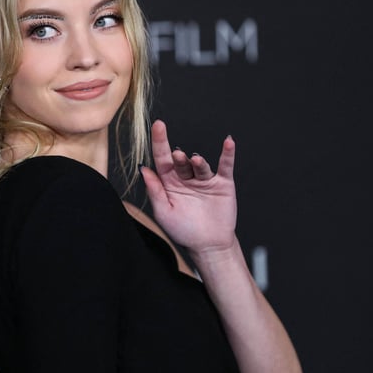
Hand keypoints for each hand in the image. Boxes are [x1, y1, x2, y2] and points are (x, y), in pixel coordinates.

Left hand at [139, 119, 237, 257]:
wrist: (208, 246)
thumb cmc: (183, 230)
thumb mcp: (163, 212)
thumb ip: (154, 191)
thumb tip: (144, 169)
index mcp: (169, 182)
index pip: (162, 159)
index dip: (160, 142)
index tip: (158, 126)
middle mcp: (186, 177)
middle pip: (181, 161)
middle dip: (179, 158)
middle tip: (177, 156)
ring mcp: (205, 179)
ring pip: (200, 165)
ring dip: (198, 162)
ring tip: (196, 161)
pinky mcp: (223, 184)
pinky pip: (225, 166)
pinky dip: (227, 154)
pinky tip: (228, 142)